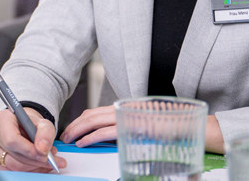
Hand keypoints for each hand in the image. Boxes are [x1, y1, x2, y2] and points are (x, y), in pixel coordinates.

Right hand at [0, 108, 66, 171]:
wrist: (18, 125)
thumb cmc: (27, 123)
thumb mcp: (41, 122)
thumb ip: (46, 132)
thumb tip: (43, 149)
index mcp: (1, 119)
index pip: (12, 140)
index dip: (29, 151)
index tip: (45, 155)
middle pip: (13, 156)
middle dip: (36, 161)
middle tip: (52, 162)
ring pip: (12, 166)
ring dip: (33, 167)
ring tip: (46, 162)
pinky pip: (9, 171)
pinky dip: (26, 171)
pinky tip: (35, 167)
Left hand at [62, 107, 225, 152]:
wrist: (183, 125)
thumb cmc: (164, 125)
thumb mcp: (140, 121)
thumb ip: (124, 124)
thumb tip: (108, 133)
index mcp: (123, 107)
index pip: (95, 112)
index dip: (80, 121)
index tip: (72, 129)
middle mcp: (122, 108)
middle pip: (90, 115)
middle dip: (74, 126)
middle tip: (65, 135)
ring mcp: (125, 117)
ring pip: (93, 122)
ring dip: (78, 131)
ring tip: (69, 140)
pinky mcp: (129, 127)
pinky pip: (104, 132)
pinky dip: (90, 137)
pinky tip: (83, 143)